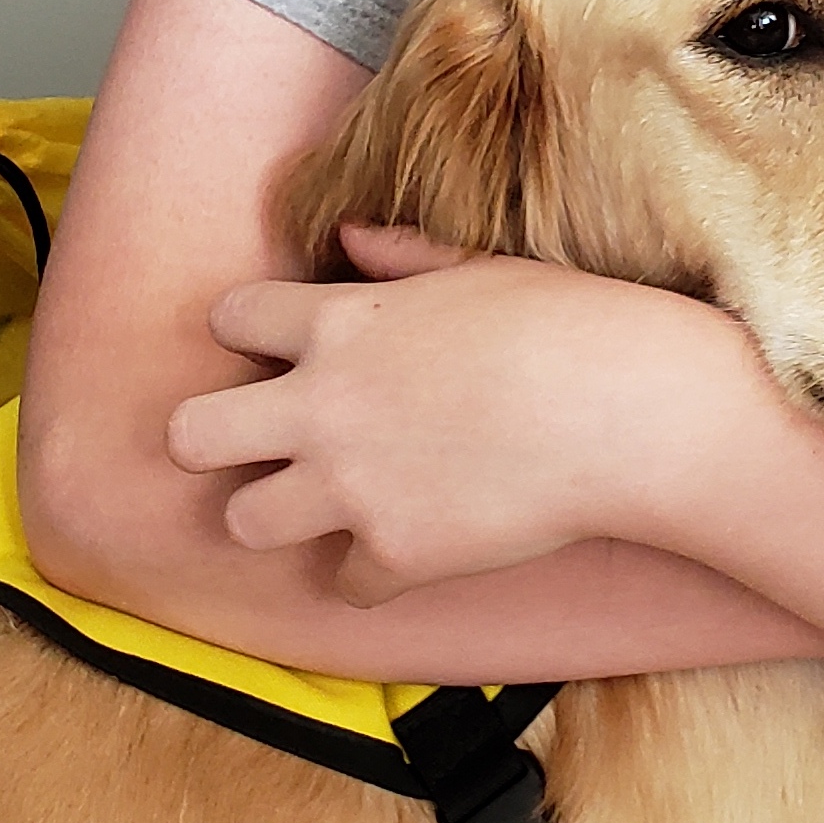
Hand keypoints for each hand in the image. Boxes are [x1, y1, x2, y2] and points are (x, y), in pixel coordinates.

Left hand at [165, 224, 764, 603]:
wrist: (631, 412)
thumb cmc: (572, 325)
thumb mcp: (482, 269)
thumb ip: (402, 257)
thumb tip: (350, 238)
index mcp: (343, 320)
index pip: (230, 317)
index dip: (248, 334)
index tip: (280, 353)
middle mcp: (324, 403)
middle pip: (191, 433)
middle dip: (212, 439)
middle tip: (259, 446)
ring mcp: (352, 485)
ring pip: (243, 521)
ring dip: (280, 515)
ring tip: (328, 508)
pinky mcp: (394, 554)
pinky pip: (343, 584)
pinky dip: (372, 575)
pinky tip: (413, 550)